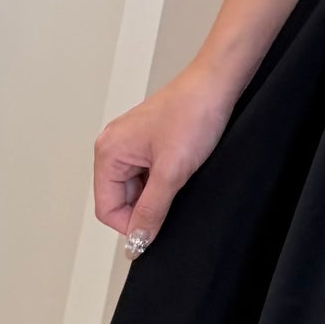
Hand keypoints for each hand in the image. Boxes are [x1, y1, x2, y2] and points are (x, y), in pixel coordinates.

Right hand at [93, 65, 237, 256]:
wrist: (218, 84)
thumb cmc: (194, 113)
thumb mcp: (172, 172)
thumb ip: (151, 210)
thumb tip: (137, 239)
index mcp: (108, 152)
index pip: (106, 208)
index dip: (131, 225)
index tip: (155, 230)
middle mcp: (113, 145)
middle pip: (119, 199)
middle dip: (146, 205)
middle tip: (175, 197)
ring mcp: (130, 142)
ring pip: (136, 187)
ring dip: (157, 191)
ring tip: (181, 176)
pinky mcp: (148, 139)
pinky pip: (148, 172)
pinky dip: (163, 178)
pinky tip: (182, 168)